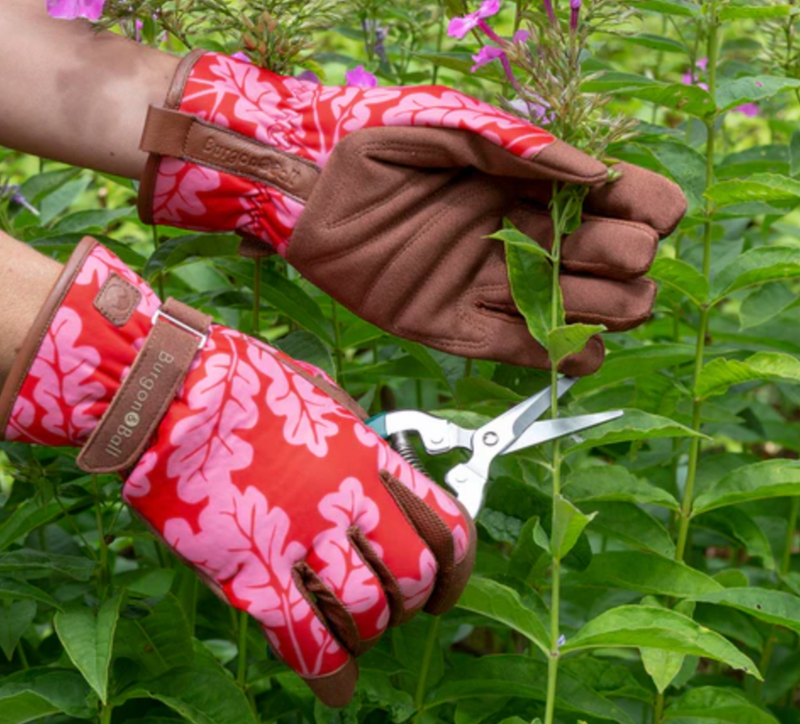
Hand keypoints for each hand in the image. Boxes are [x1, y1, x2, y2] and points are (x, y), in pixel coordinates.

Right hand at [0, 237, 474, 705]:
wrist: (173, 392)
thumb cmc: (246, 382)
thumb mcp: (323, 395)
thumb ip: (359, 439)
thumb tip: (377, 469)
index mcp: (369, 456)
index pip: (446, 526)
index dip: (457, 569)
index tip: (443, 587)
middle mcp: (347, 501)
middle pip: (414, 577)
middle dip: (413, 602)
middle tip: (396, 607)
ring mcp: (302, 539)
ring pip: (368, 613)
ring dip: (369, 632)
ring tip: (355, 630)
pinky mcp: (253, 573)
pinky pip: (309, 642)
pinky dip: (331, 672)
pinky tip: (335, 681)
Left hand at [138, 51, 685, 373]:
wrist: (302, 193)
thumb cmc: (371, 142)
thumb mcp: (446, 124)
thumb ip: (517, 146)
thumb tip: (594, 175)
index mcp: (532, 184)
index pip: (628, 200)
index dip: (647, 209)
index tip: (633, 211)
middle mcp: (522, 236)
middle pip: (619, 264)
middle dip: (623, 263)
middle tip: (586, 251)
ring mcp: (488, 285)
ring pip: (579, 314)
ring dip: (599, 311)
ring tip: (576, 297)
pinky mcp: (450, 326)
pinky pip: (515, 349)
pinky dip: (556, 354)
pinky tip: (576, 350)